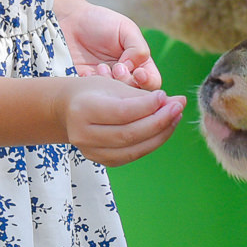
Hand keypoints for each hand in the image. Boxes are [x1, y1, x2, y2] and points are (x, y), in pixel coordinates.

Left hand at [58, 0, 161, 90]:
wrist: (69, 22)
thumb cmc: (100, 22)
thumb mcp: (125, 28)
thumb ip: (138, 48)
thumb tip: (135, 69)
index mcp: (139, 63)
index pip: (152, 82)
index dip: (148, 82)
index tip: (138, 73)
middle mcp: (124, 76)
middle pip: (136, 95)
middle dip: (127, 83)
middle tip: (117, 68)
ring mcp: (106, 84)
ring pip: (115, 99)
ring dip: (110, 85)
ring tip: (100, 67)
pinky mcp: (88, 87)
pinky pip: (93, 97)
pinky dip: (92, 87)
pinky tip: (87, 72)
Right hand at [61, 78, 184, 166]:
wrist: (67, 109)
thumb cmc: (93, 91)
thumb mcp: (114, 85)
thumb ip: (144, 96)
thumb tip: (179, 102)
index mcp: (83, 109)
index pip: (122, 112)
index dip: (148, 106)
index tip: (166, 96)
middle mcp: (83, 134)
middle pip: (129, 134)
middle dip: (159, 121)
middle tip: (178, 107)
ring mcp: (91, 151)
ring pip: (133, 149)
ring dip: (160, 134)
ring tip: (175, 118)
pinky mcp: (101, 161)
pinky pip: (131, 156)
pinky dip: (150, 144)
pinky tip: (163, 130)